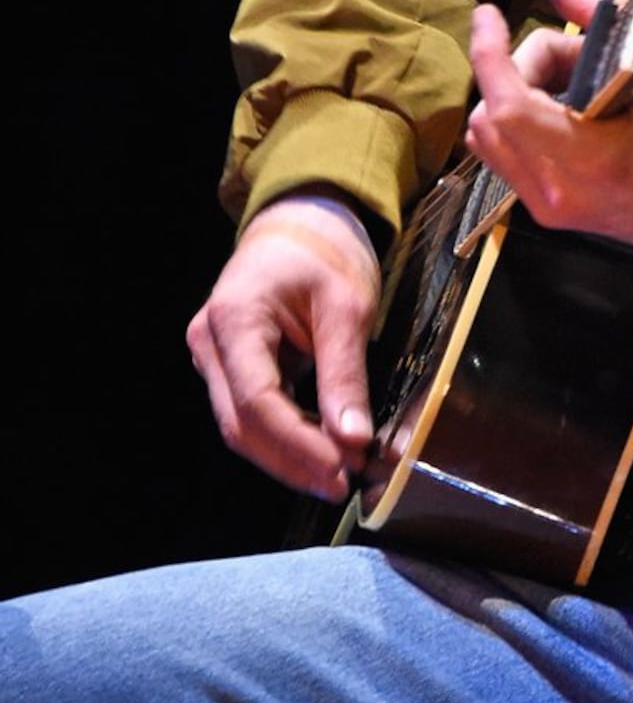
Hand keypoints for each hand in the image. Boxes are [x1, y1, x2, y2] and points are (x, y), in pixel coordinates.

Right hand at [186, 194, 382, 499]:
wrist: (301, 220)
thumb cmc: (325, 252)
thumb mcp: (347, 307)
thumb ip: (345, 374)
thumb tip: (354, 440)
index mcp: (234, 318)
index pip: (257, 401)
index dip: (298, 445)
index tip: (341, 469)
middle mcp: (209, 342)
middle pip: (241, 424)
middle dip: (292, 460)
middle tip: (343, 483)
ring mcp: (213, 355)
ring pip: (241, 425)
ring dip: (288, 455)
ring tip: (338, 473)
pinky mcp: (228, 365)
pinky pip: (250, 411)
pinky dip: (285, 435)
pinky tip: (322, 450)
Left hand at [464, 0, 632, 273]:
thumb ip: (597, 21)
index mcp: (591, 160)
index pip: (509, 105)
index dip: (490, 53)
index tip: (490, 14)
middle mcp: (557, 191)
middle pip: (491, 113)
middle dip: (518, 70)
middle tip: (573, 56)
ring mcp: (546, 207)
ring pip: (489, 136)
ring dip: (515, 95)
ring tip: (570, 83)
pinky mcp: (544, 211)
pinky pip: (505, 155)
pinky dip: (521, 121)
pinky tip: (566, 109)